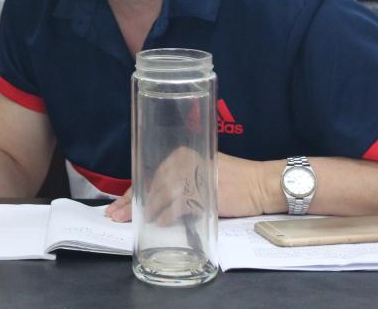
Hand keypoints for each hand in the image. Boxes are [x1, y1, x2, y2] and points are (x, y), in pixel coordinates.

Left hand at [104, 151, 271, 221]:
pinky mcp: (205, 191)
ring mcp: (195, 175)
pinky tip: (161, 223)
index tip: (117, 205)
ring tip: (138, 221)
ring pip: (162, 194)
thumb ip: (178, 184)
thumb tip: (151, 202)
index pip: (149, 174)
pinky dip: (169, 215)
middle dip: (132, 201)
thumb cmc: (232, 181)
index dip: (131, 191)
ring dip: (148, 210)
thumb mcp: (200, 175)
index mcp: (182, 154)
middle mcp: (185, 161)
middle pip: (151, 184)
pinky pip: (180, 205)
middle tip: (116, 216)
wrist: (261, 184)